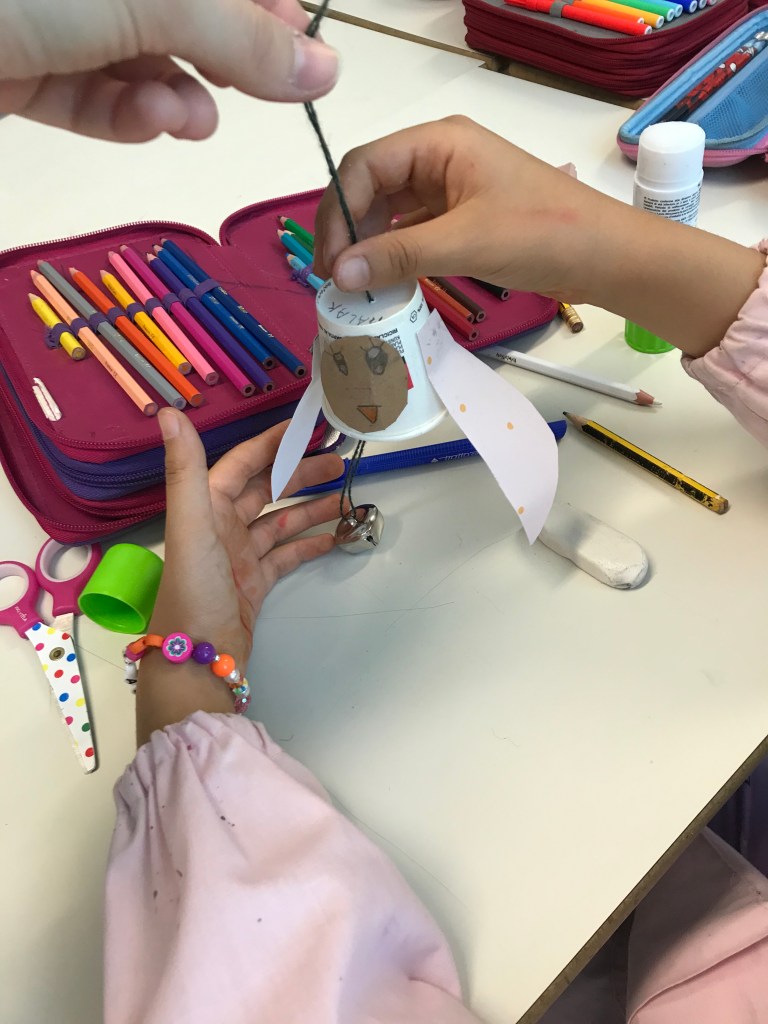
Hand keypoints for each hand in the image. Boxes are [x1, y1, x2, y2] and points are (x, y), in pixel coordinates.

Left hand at [0, 0, 337, 141]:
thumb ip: (236, 35)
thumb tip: (325, 70)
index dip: (267, 5)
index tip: (307, 53)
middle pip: (183, 10)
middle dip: (224, 54)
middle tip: (263, 92)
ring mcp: (52, 15)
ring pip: (137, 58)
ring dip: (178, 96)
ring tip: (192, 120)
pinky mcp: (19, 67)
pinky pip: (88, 93)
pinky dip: (126, 115)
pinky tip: (151, 122)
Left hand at [137, 409, 341, 742]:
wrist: (197, 658)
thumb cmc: (195, 587)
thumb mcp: (192, 524)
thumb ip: (186, 469)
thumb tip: (170, 412)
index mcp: (205, 505)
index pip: (242, 462)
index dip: (272, 442)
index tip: (306, 427)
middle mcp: (221, 526)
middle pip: (266, 490)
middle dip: (301, 474)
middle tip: (340, 463)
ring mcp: (240, 556)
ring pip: (281, 522)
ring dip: (312, 509)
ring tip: (349, 500)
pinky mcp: (255, 584)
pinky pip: (287, 555)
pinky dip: (311, 544)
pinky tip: (337, 537)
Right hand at [314, 116, 609, 302]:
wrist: (605, 256)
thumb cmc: (543, 234)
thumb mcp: (466, 243)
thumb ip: (399, 255)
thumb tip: (337, 273)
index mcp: (439, 142)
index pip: (365, 166)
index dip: (339, 212)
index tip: (330, 262)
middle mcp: (439, 157)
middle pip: (371, 187)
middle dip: (349, 230)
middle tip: (337, 280)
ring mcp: (450, 188)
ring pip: (390, 211)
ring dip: (370, 246)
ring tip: (357, 286)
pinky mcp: (461, 217)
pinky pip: (413, 231)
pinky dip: (395, 255)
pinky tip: (385, 281)